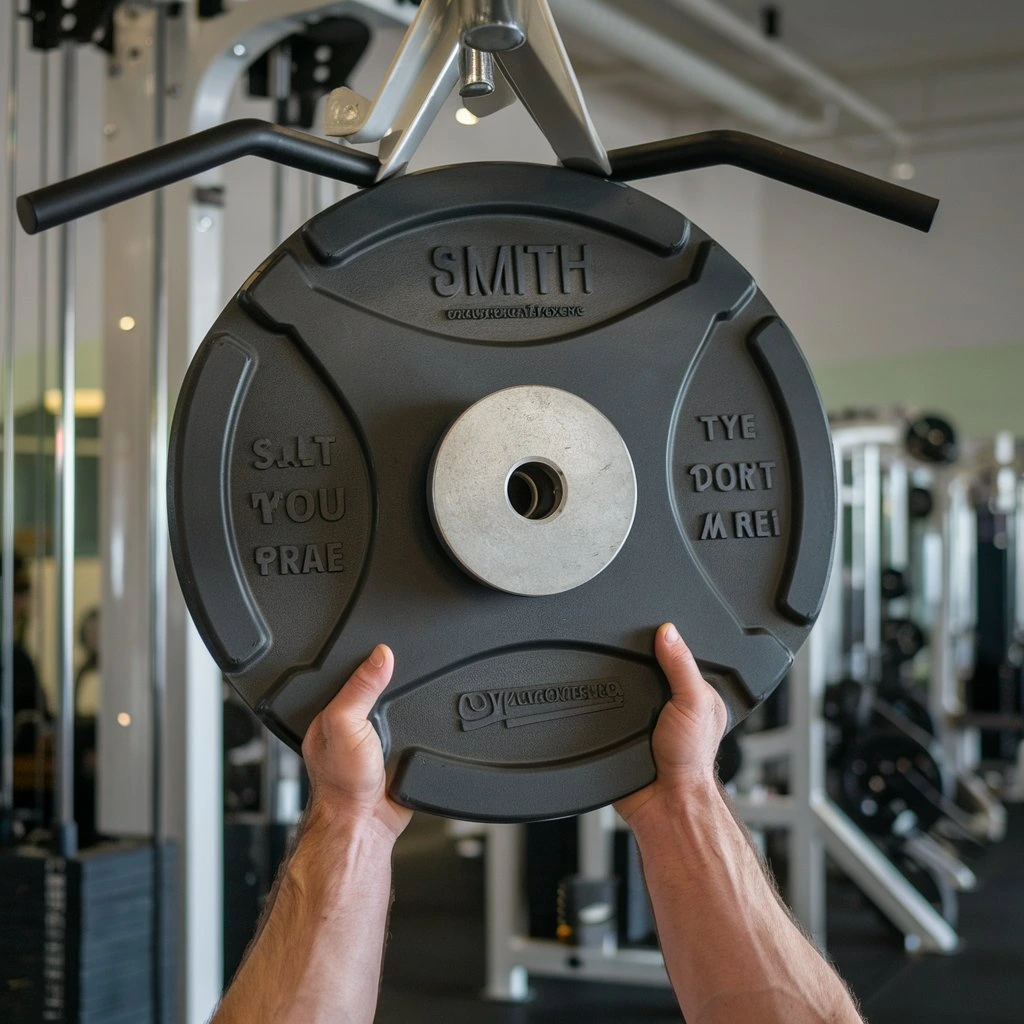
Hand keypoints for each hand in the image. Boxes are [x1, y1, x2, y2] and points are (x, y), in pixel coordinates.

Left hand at [301, 644, 412, 842]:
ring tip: (409, 702)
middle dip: (391, 680)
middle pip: (377, 687)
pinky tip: (419, 724)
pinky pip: (414, 728)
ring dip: (408, 705)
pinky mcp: (397, 750)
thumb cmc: (341, 783)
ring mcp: (375, 738)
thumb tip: (381, 655)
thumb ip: (360, 688)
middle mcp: (352, 723)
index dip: (366, 658)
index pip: (350, 673)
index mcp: (331, 712)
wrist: (366, 822)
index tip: (384, 645)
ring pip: (397, 707)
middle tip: (401, 674)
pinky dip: (420, 725)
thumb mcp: (345, 723)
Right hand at [615, 623, 727, 824]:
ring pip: (622, 685)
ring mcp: (643, 716)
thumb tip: (668, 632)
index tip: (652, 630)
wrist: (661, 800)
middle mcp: (669, 702)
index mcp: (694, 691)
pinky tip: (607, 706)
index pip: (677, 654)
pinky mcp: (620, 729)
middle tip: (635, 667)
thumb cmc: (689, 761)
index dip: (666, 642)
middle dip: (636, 664)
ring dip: (615, 686)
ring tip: (622, 691)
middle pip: (645, 667)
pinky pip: (605, 707)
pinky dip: (602, 705)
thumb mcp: (694, 702)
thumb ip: (682, 666)